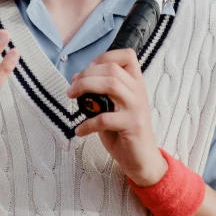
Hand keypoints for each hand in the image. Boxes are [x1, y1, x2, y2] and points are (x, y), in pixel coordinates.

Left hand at [67, 49, 167, 186]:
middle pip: (112, 69)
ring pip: (111, 85)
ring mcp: (136, 107)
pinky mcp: (132, 125)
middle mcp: (139, 91)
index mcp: (136, 82)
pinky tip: (80, 130)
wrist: (143, 160)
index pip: (127, 55)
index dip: (105, 56)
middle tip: (72, 87)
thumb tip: (77, 79)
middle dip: (87, 74)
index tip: (89, 68)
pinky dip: (87, 123)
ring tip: (72, 98)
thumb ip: (102, 92)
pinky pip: (105, 118)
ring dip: (86, 87)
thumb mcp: (115, 106)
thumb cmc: (124, 131)